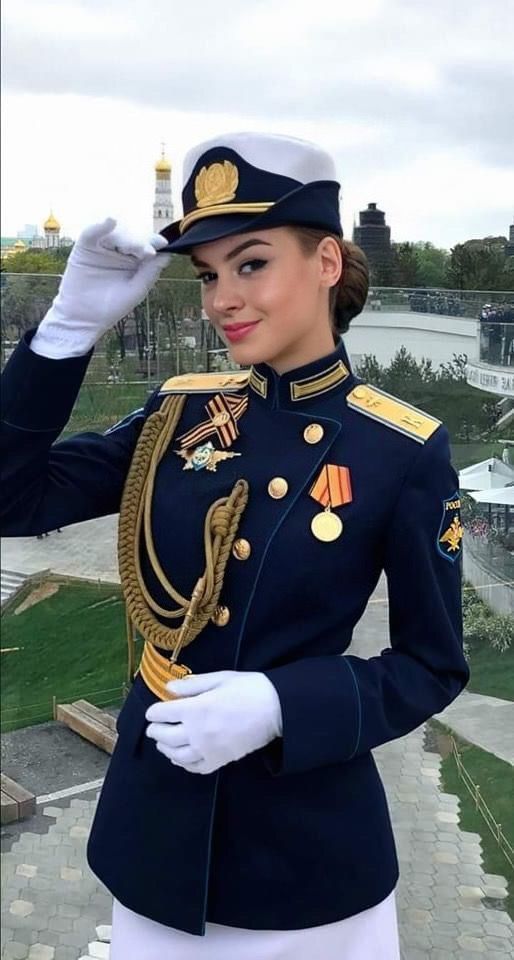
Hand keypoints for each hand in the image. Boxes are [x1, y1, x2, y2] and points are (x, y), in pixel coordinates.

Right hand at [31, 218, 170, 357]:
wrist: (84, 319)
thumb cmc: (111, 308)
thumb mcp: (136, 291)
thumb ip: (150, 273)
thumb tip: (167, 255)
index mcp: (134, 261)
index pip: (146, 246)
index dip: (154, 243)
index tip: (162, 243)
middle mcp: (119, 252)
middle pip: (132, 237)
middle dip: (140, 243)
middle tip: (146, 252)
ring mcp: (102, 248)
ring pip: (115, 234)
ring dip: (125, 238)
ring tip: (131, 248)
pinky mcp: (85, 248)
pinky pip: (92, 233)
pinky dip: (100, 226)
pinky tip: (110, 222)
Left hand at [145, 671, 282, 774]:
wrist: (275, 710)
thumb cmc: (247, 688)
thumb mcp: (219, 678)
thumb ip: (191, 685)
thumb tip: (168, 689)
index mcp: (196, 709)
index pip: (162, 713)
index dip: (154, 711)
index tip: (153, 711)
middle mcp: (197, 732)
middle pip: (164, 735)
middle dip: (155, 730)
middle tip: (154, 727)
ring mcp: (207, 750)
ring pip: (175, 755)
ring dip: (165, 748)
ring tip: (163, 742)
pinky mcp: (219, 761)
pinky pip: (194, 767)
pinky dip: (183, 763)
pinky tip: (181, 758)